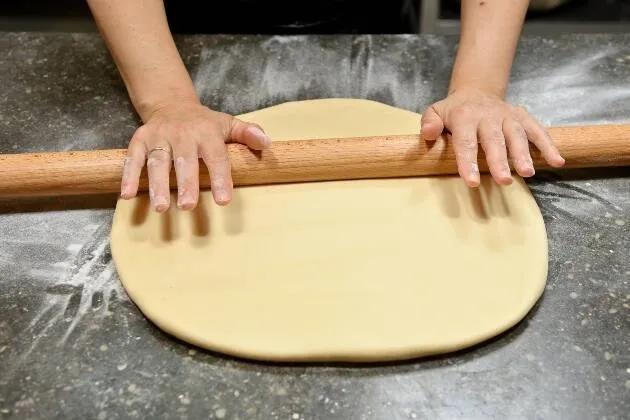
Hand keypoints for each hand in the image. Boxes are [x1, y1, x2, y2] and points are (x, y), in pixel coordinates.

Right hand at [120, 101, 270, 210]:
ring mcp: (158, 138)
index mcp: (206, 133)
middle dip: (186, 184)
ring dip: (158, 185)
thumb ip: (247, 134)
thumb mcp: (228, 124)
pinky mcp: (139, 141)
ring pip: (157, 162)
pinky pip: (132, 159)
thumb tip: (267, 143)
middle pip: (184, 160)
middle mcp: (181, 134)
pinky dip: (128, 176)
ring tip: (161, 207)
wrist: (172, 104)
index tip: (223, 200)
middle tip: (188, 206)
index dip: (220, 178)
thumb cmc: (204, 124)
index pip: (215, 157)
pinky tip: (127, 195)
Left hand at [420, 87, 564, 186]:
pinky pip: (537, 130)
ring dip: (524, 154)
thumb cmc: (453, 111)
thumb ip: (429, 122)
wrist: (476, 91)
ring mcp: (508, 116)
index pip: (466, 142)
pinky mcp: (523, 118)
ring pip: (518, 135)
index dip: (468, 162)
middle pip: (495, 140)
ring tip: (528, 173)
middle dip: (500, 161)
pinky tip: (557, 161)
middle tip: (504, 180)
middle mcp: (489, 116)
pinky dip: (548, 145)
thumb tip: (427, 134)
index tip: (472, 181)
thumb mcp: (435, 112)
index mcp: (465, 116)